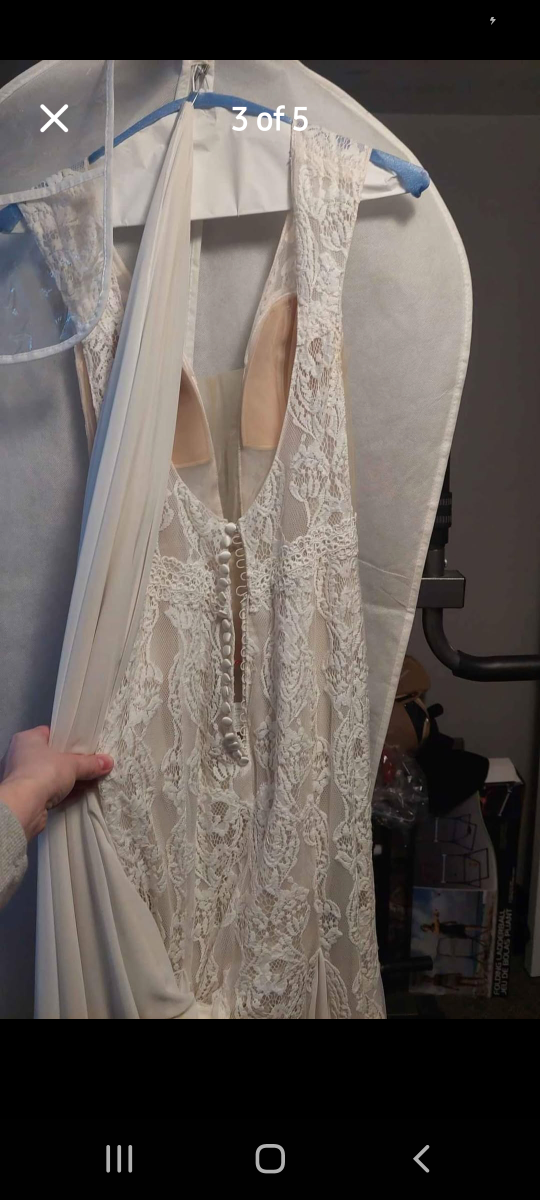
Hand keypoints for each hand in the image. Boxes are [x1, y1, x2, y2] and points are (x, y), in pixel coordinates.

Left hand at [0, 725, 113, 840]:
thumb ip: (90, 763)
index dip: (68, 738)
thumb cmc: (44, 773)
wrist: (24, 807)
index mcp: (27, 739)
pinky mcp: (24, 796)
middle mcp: (20, 755)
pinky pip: (46, 790)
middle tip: (90, 763)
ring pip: (49, 774)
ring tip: (89, 780)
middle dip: (71, 762)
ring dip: (67, 779)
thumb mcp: (72, 765)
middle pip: (51, 755)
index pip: (50, 734)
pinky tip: (78, 794)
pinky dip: (61, 791)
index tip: (84, 744)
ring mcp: (20, 777)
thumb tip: (109, 762)